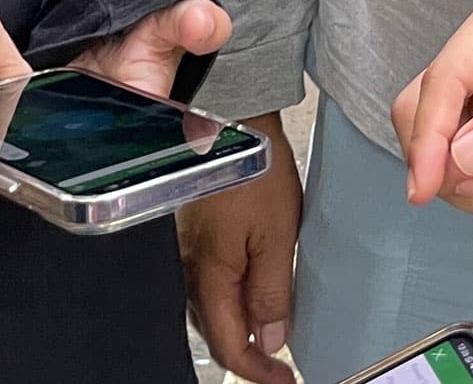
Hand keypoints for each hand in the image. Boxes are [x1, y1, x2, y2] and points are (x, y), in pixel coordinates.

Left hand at [0, 0, 231, 207]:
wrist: (152, 22)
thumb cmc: (166, 36)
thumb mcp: (181, 28)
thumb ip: (193, 26)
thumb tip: (208, 22)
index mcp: (103, 131)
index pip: (52, 155)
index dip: (12, 171)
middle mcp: (65, 131)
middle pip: (10, 160)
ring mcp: (42, 112)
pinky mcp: (30, 85)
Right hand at [179, 112, 299, 383]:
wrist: (231, 115)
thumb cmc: (253, 165)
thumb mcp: (276, 234)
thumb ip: (272, 291)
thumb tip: (272, 340)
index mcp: (209, 275)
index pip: (229, 347)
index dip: (258, 372)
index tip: (284, 379)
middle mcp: (191, 267)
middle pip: (215, 331)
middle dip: (247, 353)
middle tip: (279, 363)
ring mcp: (188, 248)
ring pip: (210, 307)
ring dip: (238, 325)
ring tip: (269, 328)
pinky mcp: (194, 230)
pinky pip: (208, 280)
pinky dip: (230, 296)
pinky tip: (249, 288)